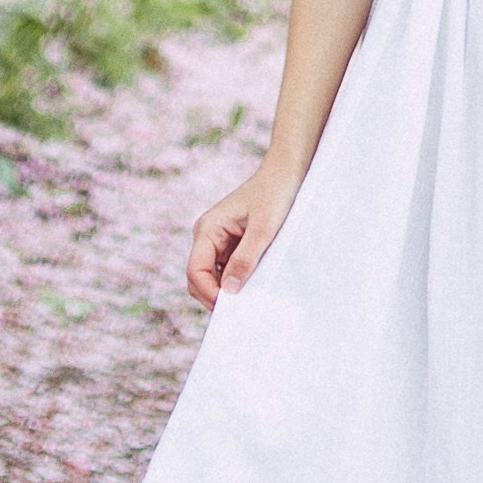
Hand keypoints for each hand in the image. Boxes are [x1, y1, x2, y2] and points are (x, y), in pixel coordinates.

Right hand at [186, 157, 304, 310]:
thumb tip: (229, 291)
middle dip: (215, 295)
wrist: (286, 172)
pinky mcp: (231, 244)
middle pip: (199, 278)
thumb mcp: (263, 229)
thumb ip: (245, 259)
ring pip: (212, 277)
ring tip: (249, 300)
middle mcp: (207, 236)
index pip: (195, 271)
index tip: (231, 307)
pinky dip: (235, 281)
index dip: (209, 292)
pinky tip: (252, 287)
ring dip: (226, 290)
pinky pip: (226, 270)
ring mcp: (218, 241)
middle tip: (240, 310)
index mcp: (208, 229)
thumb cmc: (275, 194)